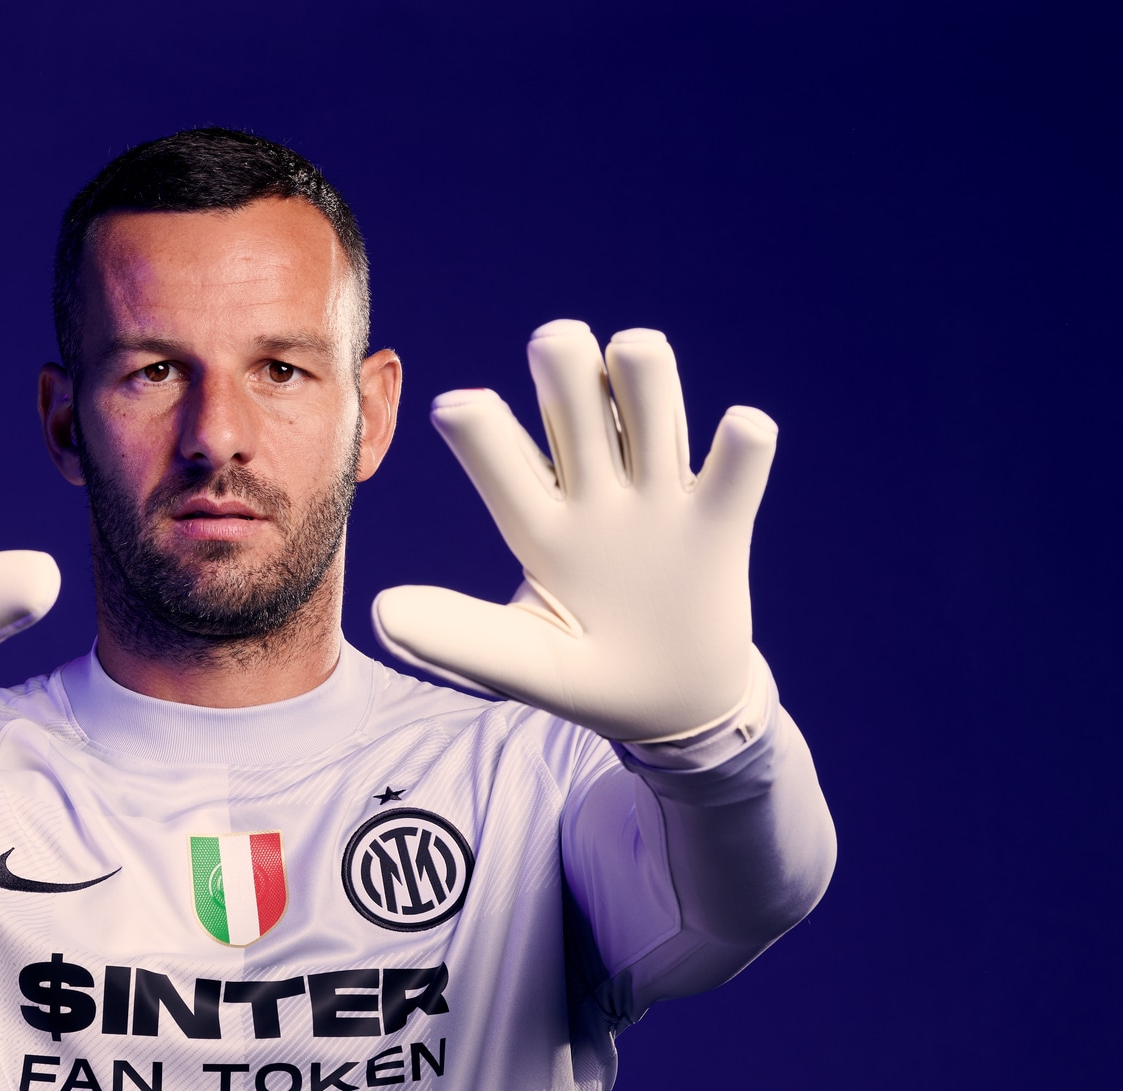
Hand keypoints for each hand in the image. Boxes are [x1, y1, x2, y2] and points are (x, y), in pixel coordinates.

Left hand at [371, 320, 775, 742]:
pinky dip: (743, 440)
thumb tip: (380, 612)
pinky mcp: (721, 522)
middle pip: (573, 392)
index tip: (459, 409)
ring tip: (634, 370)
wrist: (669, 706)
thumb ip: (459, 639)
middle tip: (557, 352)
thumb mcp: (520, 665)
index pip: (497, 457)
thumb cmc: (582, 675)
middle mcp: (592, 492)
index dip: (480, 428)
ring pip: (649, 395)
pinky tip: (736, 438)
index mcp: (536, 521)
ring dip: (644, 372)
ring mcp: (658, 500)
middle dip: (564, 361)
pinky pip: (741, 460)